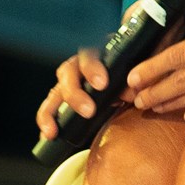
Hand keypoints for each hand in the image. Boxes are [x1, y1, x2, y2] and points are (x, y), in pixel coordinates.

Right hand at [35, 4, 184, 139]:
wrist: (129, 68)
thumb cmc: (132, 64)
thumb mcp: (137, 67)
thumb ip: (136, 77)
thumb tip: (133, 91)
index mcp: (98, 51)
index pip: (90, 52)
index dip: (93, 68)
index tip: (102, 84)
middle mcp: (79, 64)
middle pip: (68, 72)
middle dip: (76, 94)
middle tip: (89, 110)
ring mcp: (69, 80)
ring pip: (55, 90)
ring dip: (53, 111)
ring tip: (54, 130)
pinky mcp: (64, 97)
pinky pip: (50, 107)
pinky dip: (47, 120)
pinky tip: (49, 134)